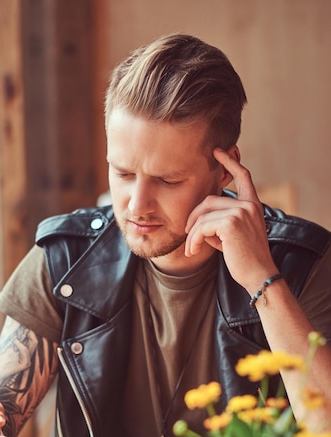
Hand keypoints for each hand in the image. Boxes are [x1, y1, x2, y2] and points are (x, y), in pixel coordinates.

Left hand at [185, 148, 278, 293]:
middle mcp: (248, 205)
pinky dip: (193, 240)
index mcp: (252, 205)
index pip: (243, 176)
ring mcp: (241, 212)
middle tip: (187, 236)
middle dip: (194, 218)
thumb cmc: (244, 259)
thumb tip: (196, 218)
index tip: (217, 151)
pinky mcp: (231, 223)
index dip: (230, 162)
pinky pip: (201, 226)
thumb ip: (220, 221)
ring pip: (202, 215)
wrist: (259, 275)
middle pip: (209, 200)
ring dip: (192, 233)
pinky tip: (192, 251)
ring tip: (190, 249)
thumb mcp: (233, 235)